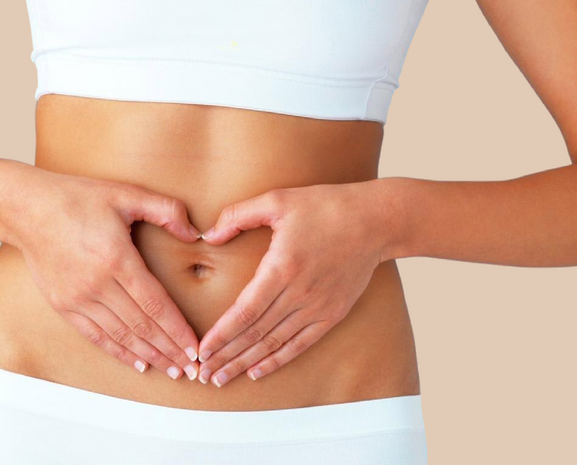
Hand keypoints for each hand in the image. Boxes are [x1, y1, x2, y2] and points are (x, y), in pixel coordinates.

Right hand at [10, 169, 202, 379]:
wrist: (29, 209)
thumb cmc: (79, 198)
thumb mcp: (127, 193)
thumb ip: (166, 210)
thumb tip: (194, 233)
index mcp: (116, 258)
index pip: (155, 304)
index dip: (177, 330)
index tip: (195, 348)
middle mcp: (97, 284)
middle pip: (141, 326)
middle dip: (169, 349)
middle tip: (192, 368)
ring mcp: (77, 298)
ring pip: (120, 335)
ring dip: (148, 355)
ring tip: (171, 369)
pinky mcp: (63, 305)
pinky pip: (95, 335)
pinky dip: (118, 351)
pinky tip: (137, 362)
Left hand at [196, 179, 398, 385]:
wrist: (373, 221)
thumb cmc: (323, 206)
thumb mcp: (276, 200)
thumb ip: (237, 215)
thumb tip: (209, 235)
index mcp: (282, 267)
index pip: (245, 311)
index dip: (222, 334)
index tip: (202, 350)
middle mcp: (299, 293)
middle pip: (256, 333)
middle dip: (226, 355)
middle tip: (203, 374)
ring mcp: (318, 307)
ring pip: (275, 343)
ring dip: (246, 362)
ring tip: (222, 377)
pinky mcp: (333, 313)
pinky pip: (301, 344)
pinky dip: (278, 360)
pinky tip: (257, 371)